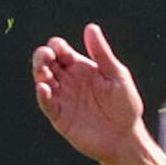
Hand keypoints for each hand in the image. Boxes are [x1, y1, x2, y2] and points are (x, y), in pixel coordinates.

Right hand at [33, 24, 147, 164]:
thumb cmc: (125, 105)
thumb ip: (102, 53)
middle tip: (46, 56)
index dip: (56, 46)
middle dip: (42, 57)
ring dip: (39, 74)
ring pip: (43, 81)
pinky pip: (47, 104)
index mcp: (82, 68)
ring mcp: (63, 98)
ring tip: (43, 71)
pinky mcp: (59, 116)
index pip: (61, 51)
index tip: (58, 47)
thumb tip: (90, 27)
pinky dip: (42, 96)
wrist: (126, 137)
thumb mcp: (116, 75)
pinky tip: (43, 88)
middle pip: (47, 63)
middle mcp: (69, 81)